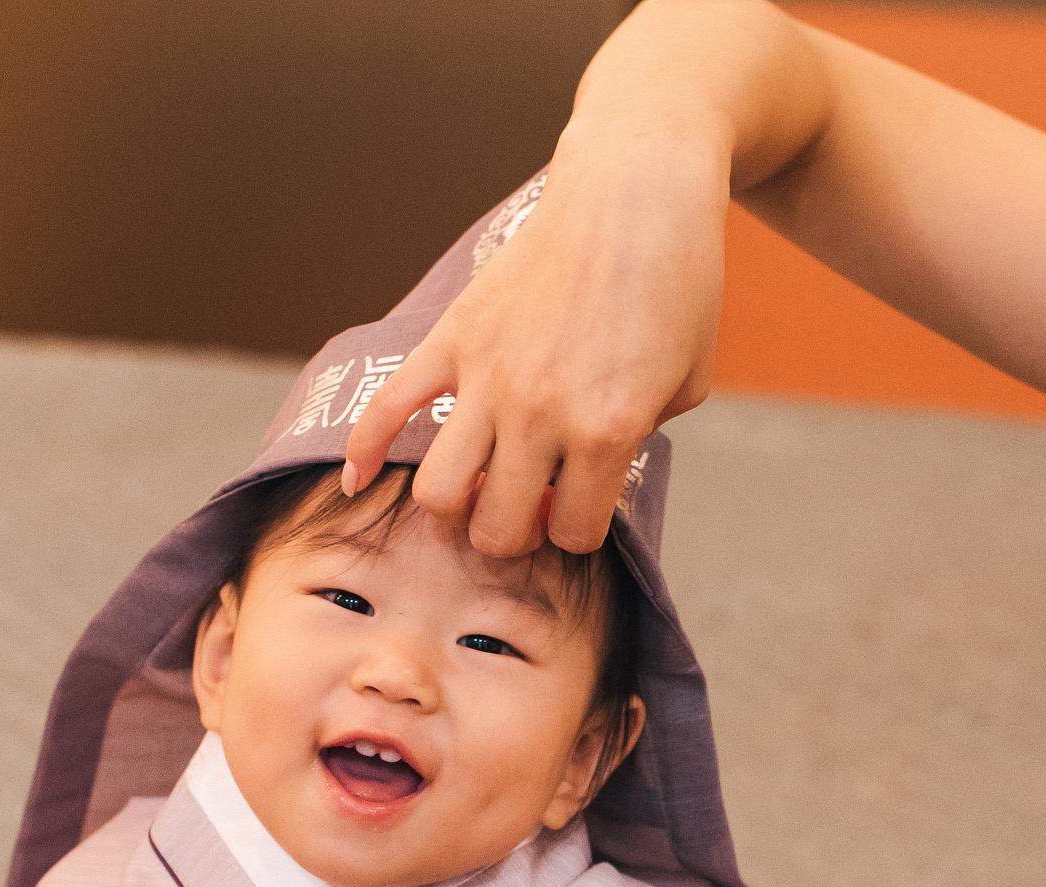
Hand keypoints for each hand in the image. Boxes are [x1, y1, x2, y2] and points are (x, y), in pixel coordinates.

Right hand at [339, 121, 730, 559]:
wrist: (636, 192)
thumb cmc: (678, 284)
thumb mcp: (688, 383)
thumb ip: (640, 442)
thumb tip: (584, 473)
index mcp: (607, 431)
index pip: (571, 533)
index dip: (576, 528)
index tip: (580, 502)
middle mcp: (540, 413)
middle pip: (495, 528)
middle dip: (513, 530)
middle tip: (526, 501)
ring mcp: (487, 376)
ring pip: (436, 490)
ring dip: (455, 505)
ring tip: (475, 484)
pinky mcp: (452, 337)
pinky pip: (385, 409)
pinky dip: (362, 452)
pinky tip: (356, 480)